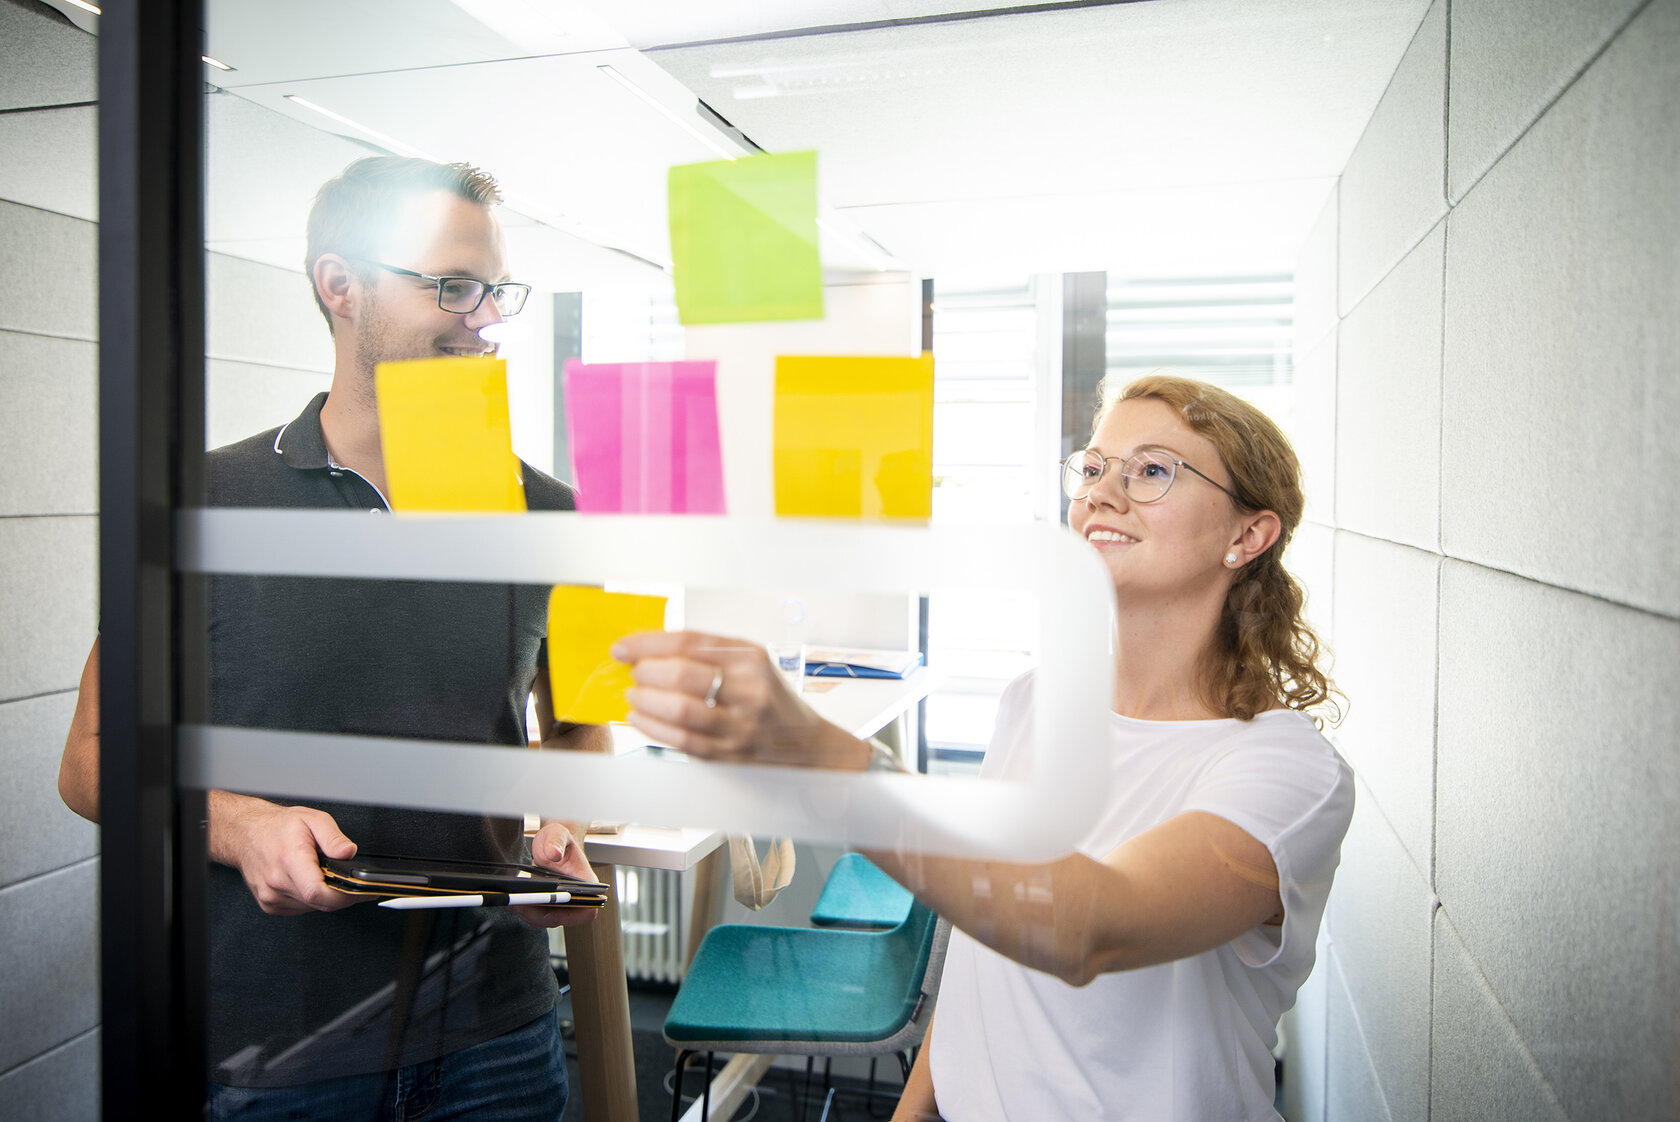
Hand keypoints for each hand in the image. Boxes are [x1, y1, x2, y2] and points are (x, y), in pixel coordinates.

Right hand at [208, 791, 359, 915]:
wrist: (246, 834)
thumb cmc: (277, 826)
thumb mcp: (313, 819)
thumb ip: (334, 837)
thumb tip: (349, 852)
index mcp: (289, 860)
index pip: (317, 892)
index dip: (344, 896)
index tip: (362, 892)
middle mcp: (277, 883)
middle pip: (319, 903)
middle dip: (342, 896)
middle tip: (352, 883)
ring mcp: (271, 897)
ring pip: (312, 907)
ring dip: (325, 896)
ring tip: (324, 875)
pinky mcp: (270, 905)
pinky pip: (300, 908)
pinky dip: (311, 899)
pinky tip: (309, 882)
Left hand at [514, 820, 600, 928]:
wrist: (551, 844)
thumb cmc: (558, 840)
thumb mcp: (557, 834)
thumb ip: (556, 842)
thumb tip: (554, 854)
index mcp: (587, 883)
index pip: (587, 910)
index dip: (571, 916)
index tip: (550, 911)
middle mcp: (577, 897)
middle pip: (562, 919)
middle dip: (539, 915)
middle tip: (519, 903)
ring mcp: (562, 904)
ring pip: (546, 919)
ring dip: (528, 914)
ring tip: (511, 902)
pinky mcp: (548, 905)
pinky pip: (537, 915)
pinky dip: (524, 910)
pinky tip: (511, 901)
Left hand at [611, 630, 869, 769]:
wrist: (807, 745)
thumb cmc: (770, 699)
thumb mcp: (751, 665)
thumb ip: (708, 655)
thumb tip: (649, 651)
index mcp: (752, 657)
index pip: (691, 642)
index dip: (649, 643)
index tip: (623, 647)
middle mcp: (750, 688)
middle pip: (683, 672)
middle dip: (646, 671)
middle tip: (632, 673)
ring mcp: (742, 723)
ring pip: (680, 708)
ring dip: (646, 700)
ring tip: (634, 695)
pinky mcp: (731, 753)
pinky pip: (683, 740)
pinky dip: (654, 728)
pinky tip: (641, 719)